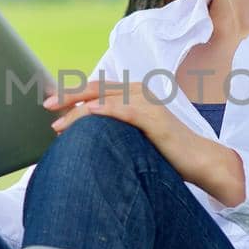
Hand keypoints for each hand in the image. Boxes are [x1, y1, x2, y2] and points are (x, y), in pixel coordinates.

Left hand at [42, 78, 218, 190]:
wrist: (201, 161)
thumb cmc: (166, 151)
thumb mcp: (135, 135)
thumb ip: (115, 127)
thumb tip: (84, 134)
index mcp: (134, 92)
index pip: (97, 88)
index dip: (72, 94)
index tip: (49, 103)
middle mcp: (140, 92)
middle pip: (97, 89)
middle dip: (69, 97)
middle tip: (47, 107)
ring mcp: (148, 103)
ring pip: (106, 100)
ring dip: (80, 111)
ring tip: (59, 123)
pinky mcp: (155, 119)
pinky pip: (126, 110)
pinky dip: (107, 109)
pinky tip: (90, 113)